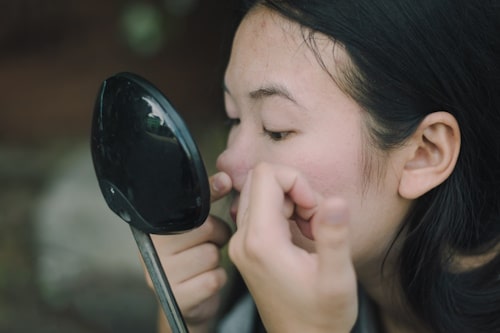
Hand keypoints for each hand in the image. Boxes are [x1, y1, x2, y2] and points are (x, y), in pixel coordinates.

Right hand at [146, 172, 232, 332]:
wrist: (187, 299)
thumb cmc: (193, 253)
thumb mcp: (197, 223)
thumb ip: (206, 199)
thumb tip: (224, 179)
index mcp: (154, 225)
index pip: (184, 204)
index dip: (206, 198)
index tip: (224, 184)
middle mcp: (153, 248)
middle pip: (204, 228)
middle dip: (217, 234)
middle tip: (210, 241)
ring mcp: (162, 274)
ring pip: (211, 254)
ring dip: (217, 259)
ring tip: (205, 261)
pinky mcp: (176, 297)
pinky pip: (213, 279)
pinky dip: (217, 278)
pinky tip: (206, 279)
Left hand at [229, 163, 357, 332]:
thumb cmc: (319, 316)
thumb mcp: (336, 278)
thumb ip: (334, 236)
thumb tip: (336, 201)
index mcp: (261, 240)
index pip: (266, 175)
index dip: (297, 181)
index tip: (315, 209)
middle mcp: (243, 238)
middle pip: (261, 181)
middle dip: (295, 191)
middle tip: (316, 221)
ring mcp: (242, 243)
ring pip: (261, 194)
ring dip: (291, 203)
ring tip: (311, 231)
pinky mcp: (247, 247)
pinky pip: (261, 211)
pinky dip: (284, 214)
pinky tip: (301, 236)